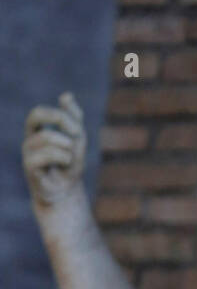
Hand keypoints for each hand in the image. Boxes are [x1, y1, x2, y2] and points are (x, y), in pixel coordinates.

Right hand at [22, 91, 86, 206]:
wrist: (66, 194)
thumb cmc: (70, 166)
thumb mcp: (77, 140)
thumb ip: (73, 118)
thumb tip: (66, 94)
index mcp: (37, 131)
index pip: (41, 112)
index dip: (61, 114)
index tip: (77, 129)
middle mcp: (29, 139)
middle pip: (35, 114)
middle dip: (58, 118)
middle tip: (75, 134)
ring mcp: (27, 153)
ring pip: (47, 137)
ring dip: (66, 147)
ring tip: (70, 158)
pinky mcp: (29, 167)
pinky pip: (45, 154)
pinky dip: (62, 157)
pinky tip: (66, 163)